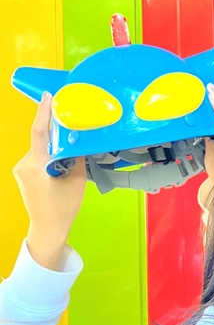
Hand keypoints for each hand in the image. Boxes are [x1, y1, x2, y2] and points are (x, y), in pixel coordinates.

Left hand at [13, 92, 86, 270]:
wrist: (47, 228)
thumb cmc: (64, 207)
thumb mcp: (77, 181)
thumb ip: (77, 157)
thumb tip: (80, 139)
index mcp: (37, 165)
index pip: (39, 132)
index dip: (43, 112)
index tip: (48, 95)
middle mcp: (24, 163)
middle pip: (42, 140)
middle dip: (56, 132)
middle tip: (72, 121)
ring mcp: (21, 169)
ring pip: (41, 149)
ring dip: (54, 146)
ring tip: (71, 148)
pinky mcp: (23, 173)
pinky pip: (38, 156)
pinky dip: (50, 154)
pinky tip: (62, 161)